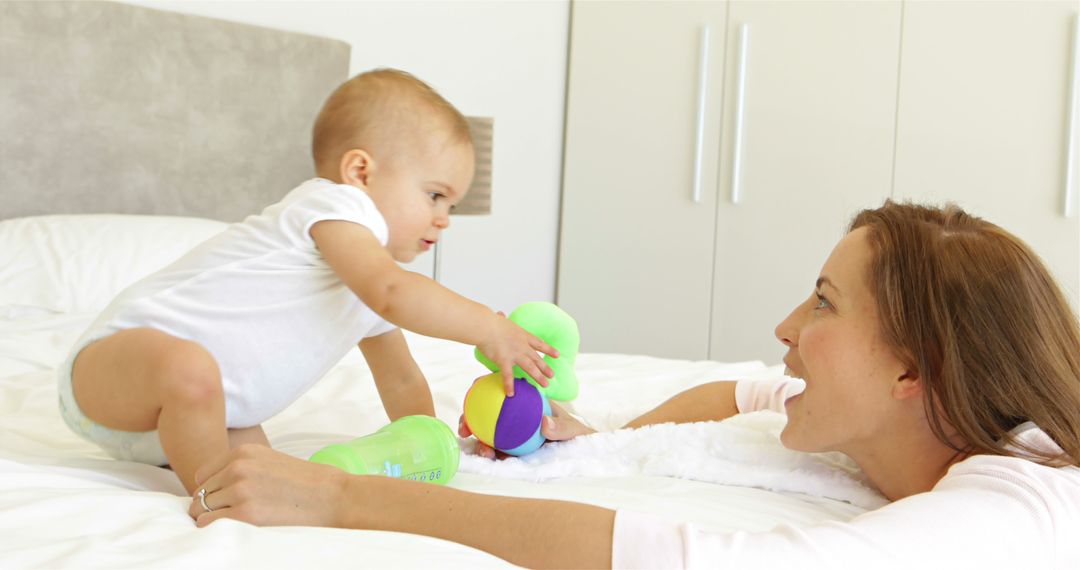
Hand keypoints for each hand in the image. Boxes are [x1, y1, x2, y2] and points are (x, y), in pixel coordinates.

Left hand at [187, 445, 347, 527]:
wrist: (331, 496)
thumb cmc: (306, 482)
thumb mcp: (270, 461)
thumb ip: (243, 468)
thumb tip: (215, 489)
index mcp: (243, 452)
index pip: (203, 474)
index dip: (211, 490)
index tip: (221, 500)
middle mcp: (237, 468)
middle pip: (200, 493)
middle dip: (210, 505)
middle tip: (228, 515)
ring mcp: (239, 491)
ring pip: (201, 509)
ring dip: (211, 518)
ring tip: (232, 522)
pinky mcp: (244, 514)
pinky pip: (208, 524)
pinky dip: (214, 529)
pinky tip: (232, 528)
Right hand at [457, 401, 595, 459]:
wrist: (580, 450)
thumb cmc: (576, 432)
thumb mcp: (571, 428)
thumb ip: (560, 427)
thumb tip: (545, 424)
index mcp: (524, 403)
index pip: (501, 391)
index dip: (483, 388)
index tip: (473, 390)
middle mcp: (514, 416)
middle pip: (486, 413)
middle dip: (470, 419)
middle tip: (464, 428)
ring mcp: (511, 434)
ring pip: (488, 434)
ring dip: (479, 440)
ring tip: (482, 450)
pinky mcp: (513, 450)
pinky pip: (499, 451)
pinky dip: (491, 453)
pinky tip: (490, 457)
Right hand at [476, 312, 557, 396]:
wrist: (485, 326)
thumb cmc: (489, 321)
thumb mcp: (500, 319)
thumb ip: (501, 318)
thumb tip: (499, 314)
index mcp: (522, 335)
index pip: (539, 343)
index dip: (549, 349)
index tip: (557, 354)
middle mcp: (521, 345)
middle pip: (537, 358)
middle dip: (545, 367)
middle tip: (552, 375)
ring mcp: (514, 354)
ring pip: (530, 367)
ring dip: (538, 377)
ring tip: (545, 385)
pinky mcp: (504, 361)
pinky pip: (508, 376)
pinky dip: (509, 385)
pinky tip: (511, 394)